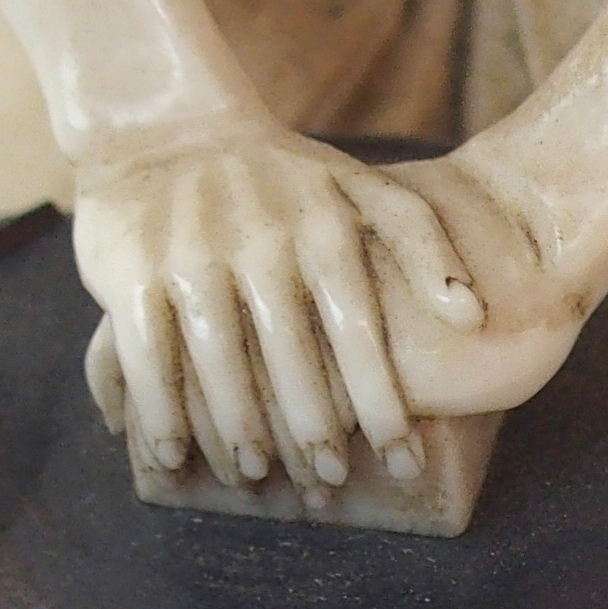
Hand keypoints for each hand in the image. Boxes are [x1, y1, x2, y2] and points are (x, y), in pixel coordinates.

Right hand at [69, 122, 587, 490]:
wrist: (167, 125)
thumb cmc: (285, 175)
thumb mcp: (363, 187)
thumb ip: (426, 244)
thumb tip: (474, 316)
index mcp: (323, 229)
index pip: (361, 335)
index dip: (383, 406)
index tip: (402, 464)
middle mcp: (259, 243)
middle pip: (292, 360)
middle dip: (313, 431)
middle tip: (328, 483)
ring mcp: (192, 256)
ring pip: (220, 364)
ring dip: (238, 429)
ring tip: (255, 476)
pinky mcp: (133, 270)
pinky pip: (147, 355)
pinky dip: (159, 410)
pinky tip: (171, 454)